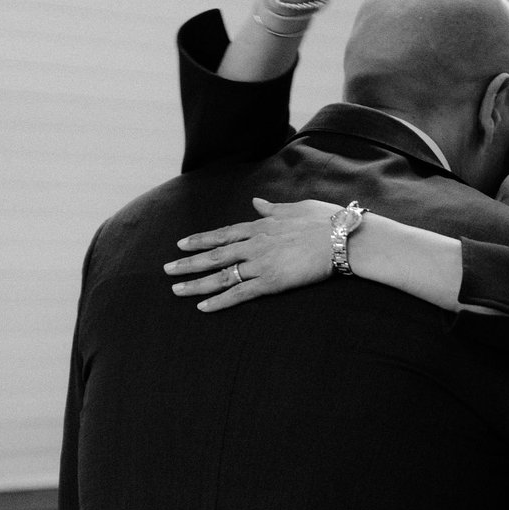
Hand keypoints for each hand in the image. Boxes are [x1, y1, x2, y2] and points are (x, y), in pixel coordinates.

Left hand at [163, 197, 341, 311]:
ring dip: (196, 283)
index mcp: (261, 225)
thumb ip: (272, 208)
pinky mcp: (270, 282)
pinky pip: (239, 293)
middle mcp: (254, 243)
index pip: (223, 234)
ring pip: (221, 275)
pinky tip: (203, 307)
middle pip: (214, 255)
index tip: (182, 244)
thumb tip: (257, 202)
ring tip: (176, 290)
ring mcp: (260, 263)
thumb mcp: (296, 208)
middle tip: (167, 269)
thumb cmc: (326, 221)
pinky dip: (220, 301)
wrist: (341, 237)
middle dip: (188, 262)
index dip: (201, 240)